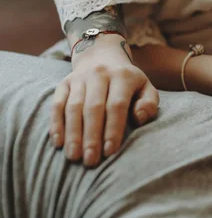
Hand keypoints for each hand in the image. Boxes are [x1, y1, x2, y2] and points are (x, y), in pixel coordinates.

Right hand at [50, 39, 158, 166]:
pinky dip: (56, 124)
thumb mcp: (146, 88)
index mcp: (123, 76)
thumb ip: (149, 104)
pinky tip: (58, 142)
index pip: (116, 105)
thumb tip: (139, 118)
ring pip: (73, 107)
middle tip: (91, 160)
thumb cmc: (129, 82)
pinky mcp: (64, 83)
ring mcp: (79, 78)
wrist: (103, 56)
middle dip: (91, 136)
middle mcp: (99, 74)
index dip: (113, 129)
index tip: (110, 151)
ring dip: (72, 134)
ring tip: (74, 157)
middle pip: (93, 108)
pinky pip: (57, 104)